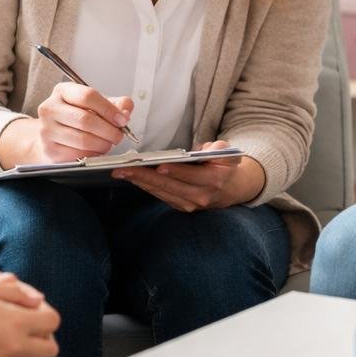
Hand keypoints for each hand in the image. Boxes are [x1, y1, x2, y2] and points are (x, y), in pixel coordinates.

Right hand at [0, 83, 134, 166]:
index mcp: (63, 91)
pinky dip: (92, 154)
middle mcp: (50, 108)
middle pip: (86, 119)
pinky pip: (77, 154)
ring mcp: (47, 129)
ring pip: (82, 139)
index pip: (88, 96)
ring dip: (102, 144)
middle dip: (108, 130)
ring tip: (108, 143)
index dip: (108, 109)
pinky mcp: (49, 149)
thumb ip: (116, 104)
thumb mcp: (97, 104)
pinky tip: (96, 150)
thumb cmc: (77, 117)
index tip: (121, 119)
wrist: (54, 134)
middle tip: (118, 135)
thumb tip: (125, 113)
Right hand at [0, 272, 59, 356]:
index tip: (35, 320)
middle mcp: (13, 346)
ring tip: (5, 356)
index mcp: (17, 321)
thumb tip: (39, 300)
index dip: (45, 319)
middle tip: (26, 341)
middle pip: (49, 352)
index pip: (52, 323)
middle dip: (41, 345)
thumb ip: (17, 293)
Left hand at [112, 140, 262, 211]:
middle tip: (124, 169)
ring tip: (122, 172)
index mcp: (214, 180)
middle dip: (145, 177)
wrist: (233, 188)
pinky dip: (147, 187)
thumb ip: (218, 149)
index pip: (190, 176)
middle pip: (169, 186)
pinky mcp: (182, 207)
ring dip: (140, 183)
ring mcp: (191, 204)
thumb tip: (201, 150)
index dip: (174, 171)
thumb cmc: (226, 165)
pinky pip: (161, 196)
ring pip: (162, 192)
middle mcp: (201, 196)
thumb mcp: (228, 153)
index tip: (159, 166)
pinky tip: (133, 178)